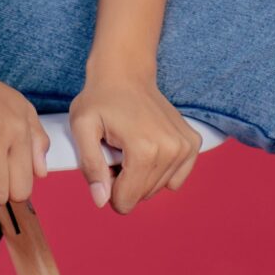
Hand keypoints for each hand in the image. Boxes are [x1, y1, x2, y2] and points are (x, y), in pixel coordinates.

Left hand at [71, 70, 200, 214]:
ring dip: (140, 176)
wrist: (126, 74)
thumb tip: (101, 201)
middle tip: (115, 153)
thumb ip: (90, 167)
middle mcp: (171, 150)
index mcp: (144, 150)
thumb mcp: (82, 128)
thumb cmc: (101, 99)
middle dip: (124, 182)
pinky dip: (160, 172)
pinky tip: (148, 150)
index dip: (108, 188)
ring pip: (158, 189)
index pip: (125, 200)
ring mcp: (186, 147)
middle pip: (142, 196)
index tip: (104, 164)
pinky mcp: (193, 144)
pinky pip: (175, 180)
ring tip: (130, 148)